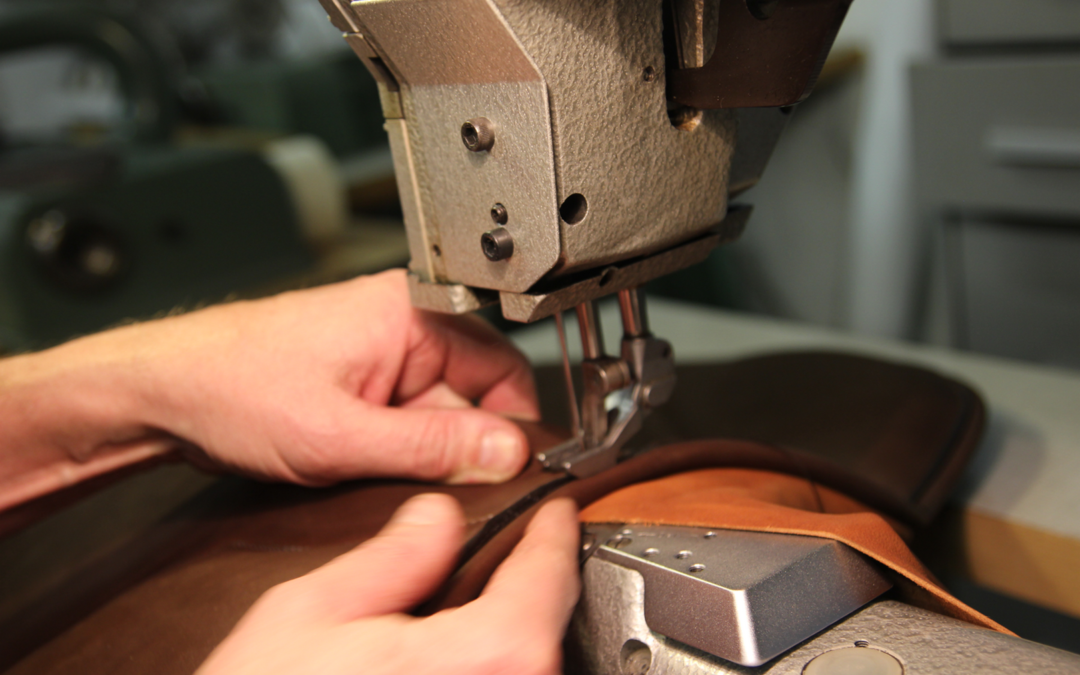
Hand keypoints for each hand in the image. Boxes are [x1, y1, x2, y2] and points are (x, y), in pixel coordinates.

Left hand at [0, 270, 537, 507]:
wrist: (161, 392)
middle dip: (453, 443)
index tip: (504, 471)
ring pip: (437, 411)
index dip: (510, 425)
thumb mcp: (342, 434)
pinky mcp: (361, 376)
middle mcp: (403, 321)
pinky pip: (404, 416)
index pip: (504, 368)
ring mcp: (380, 349)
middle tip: (422, 478)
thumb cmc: (231, 387)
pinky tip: (359, 459)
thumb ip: (432, 447)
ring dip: (418, 448)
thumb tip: (505, 452)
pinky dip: (393, 446)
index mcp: (412, 311)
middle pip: (472, 394)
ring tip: (369, 461)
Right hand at [197, 494, 580, 674]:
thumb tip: (434, 519)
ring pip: (534, 666)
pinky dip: (497, 665)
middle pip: (548, 628)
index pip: (547, 578)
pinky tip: (460, 657)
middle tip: (527, 548)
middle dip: (540, 582)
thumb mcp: (310, 615)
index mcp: (485, 659)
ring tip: (491, 596)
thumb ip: (389, 558)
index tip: (555, 514)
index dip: (551, 535)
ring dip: (521, 630)